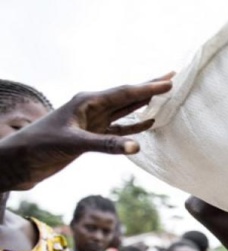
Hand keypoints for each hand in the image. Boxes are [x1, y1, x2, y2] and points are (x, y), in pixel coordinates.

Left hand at [0, 74, 172, 191]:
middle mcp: (92, 108)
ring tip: (164, 95)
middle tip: (173, 76)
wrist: (20, 161)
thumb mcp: (73, 143)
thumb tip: (137, 147)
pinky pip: (120, 128)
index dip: (148, 88)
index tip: (170, 82)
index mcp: (88, 101)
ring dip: (145, 103)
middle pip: (128, 96)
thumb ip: (105, 144)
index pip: (124, 93)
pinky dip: (136, 125)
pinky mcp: (92, 136)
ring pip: (126, 110)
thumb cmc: (40, 146)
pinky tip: (149, 123)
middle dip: (150, 86)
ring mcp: (93, 122)